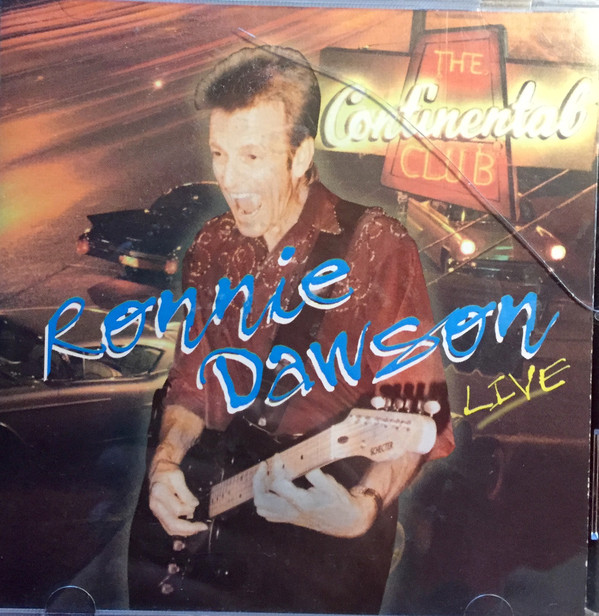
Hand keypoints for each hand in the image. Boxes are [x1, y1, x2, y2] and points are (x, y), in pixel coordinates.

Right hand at [148, 461, 207, 536]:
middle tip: (202, 527)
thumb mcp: (178, 477)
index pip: (176, 509)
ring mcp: (156, 512)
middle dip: (189, 528)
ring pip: (170, 529)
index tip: (196, 506)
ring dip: (185, 532)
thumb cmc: (168, 473)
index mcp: (159, 493)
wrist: (159, 472)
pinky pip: (169, 527)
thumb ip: (185, 492)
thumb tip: (194, 504)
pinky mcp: (159, 515)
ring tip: (198, 528)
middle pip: (172, 524)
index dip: (189, 509)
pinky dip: (180, 531)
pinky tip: (189, 529)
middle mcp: (156, 505)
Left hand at [252, 455, 377, 537]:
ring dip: (259, 489)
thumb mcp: (330, 485)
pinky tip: (271, 489)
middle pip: (262, 499)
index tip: (278, 457)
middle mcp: (291, 511)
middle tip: (265, 466)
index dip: (275, 468)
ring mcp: (289, 517)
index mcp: (301, 502)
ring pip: (262, 507)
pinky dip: (264, 499)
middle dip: (258, 480)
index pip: (276, 485)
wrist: (345, 522)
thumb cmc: (338, 502)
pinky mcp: (289, 519)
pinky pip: (267, 513)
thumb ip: (315, 474)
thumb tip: (302, 463)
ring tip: (266, 475)